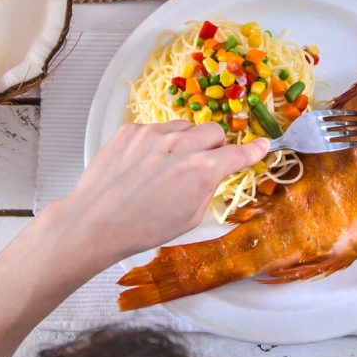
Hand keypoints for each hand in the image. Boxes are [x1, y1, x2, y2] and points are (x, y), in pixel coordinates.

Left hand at [47, 121, 270, 264]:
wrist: (95, 222)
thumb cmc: (143, 228)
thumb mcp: (189, 217)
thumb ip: (208, 187)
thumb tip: (214, 171)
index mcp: (202, 170)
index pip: (237, 153)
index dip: (253, 150)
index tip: (262, 145)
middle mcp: (181, 145)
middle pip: (213, 132)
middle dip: (214, 146)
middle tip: (202, 164)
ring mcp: (153, 134)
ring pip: (184, 127)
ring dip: (185, 142)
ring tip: (166, 167)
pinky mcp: (130, 130)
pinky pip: (155, 129)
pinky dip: (157, 142)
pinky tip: (144, 165)